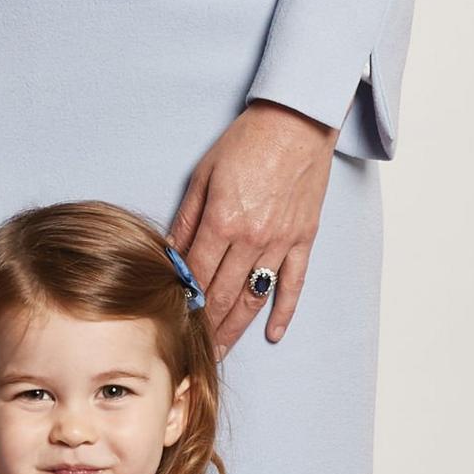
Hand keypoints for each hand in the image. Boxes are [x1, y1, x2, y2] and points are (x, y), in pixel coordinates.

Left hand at [169, 99, 338, 351]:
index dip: (184, 302)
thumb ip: (186, 220)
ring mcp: (282, 241)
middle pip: (224, 294)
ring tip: (221, 351)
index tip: (172, 323)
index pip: (198, 275)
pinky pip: (293, 284)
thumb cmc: (246, 142)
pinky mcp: (304, 239)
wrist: (297, 122)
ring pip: (255, 297)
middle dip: (206, 327)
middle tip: (192, 350)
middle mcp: (253, 237)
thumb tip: (169, 256)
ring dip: (236, 327)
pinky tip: (271, 333)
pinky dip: (283, 311)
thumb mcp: (203, 176)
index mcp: (223, 220)